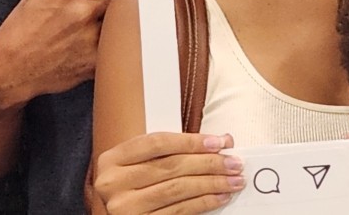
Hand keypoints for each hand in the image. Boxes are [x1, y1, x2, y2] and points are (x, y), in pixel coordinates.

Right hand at [0, 0, 123, 107]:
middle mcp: (82, 11)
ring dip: (109, 21)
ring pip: (118, 20)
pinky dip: (105, 43)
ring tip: (90, 28)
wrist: (8, 71)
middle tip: (97, 6)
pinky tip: (88, 45)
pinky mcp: (94, 59)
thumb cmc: (18, 32)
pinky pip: (113, 44)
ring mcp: (90, 37)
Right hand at [94, 133, 243, 214]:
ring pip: (177, 190)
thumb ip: (175, 148)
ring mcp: (124, 208)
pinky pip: (178, 212)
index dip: (192, 141)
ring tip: (234, 180)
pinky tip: (219, 197)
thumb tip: (221, 141)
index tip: (220, 142)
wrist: (116, 211)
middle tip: (235, 162)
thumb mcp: (142, 160)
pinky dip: (203, 203)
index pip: (159, 143)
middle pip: (172, 167)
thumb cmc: (134, 178)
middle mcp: (114, 184)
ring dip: (211, 184)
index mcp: (114, 159)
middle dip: (209, 163)